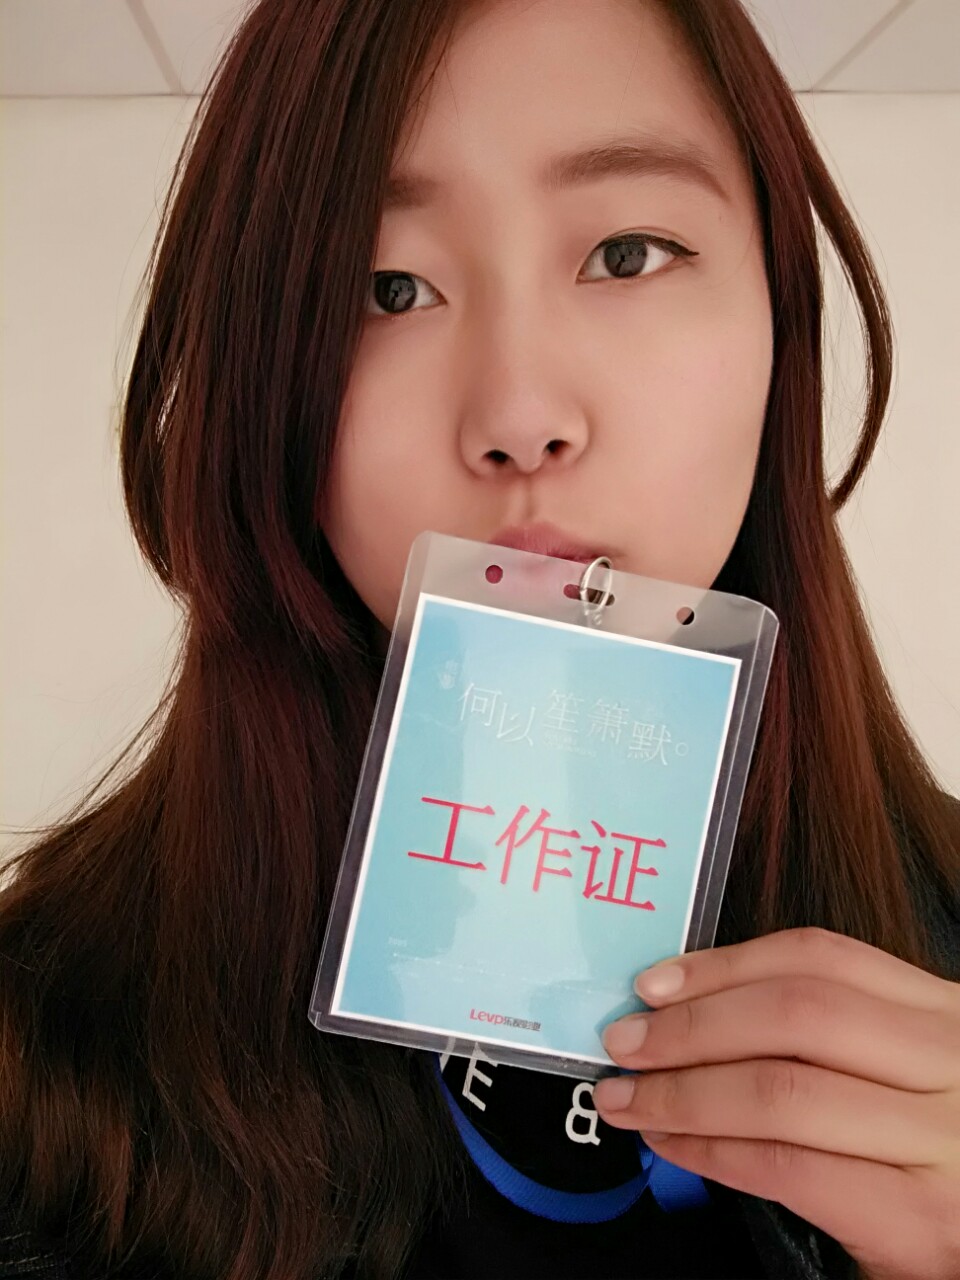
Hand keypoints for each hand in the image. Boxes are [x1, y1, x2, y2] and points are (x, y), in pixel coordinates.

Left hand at [592, 927, 959, 1279]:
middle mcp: (951, 1061)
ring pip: (780, 1089)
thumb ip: (830, 1038)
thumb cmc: (932, 1158)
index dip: (724, 965)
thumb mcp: (902, 1073)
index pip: (820, 958)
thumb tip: (693, 1013)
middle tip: (625, 1041)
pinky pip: (786, 1165)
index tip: (655, 982)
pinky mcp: (921, 1218)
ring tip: (630, 1099)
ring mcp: (942, 1140)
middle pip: (793, 1013)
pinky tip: (674, 1145)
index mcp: (942, 1012)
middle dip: (690, 1025)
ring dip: (682, 1093)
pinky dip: (712, 1152)